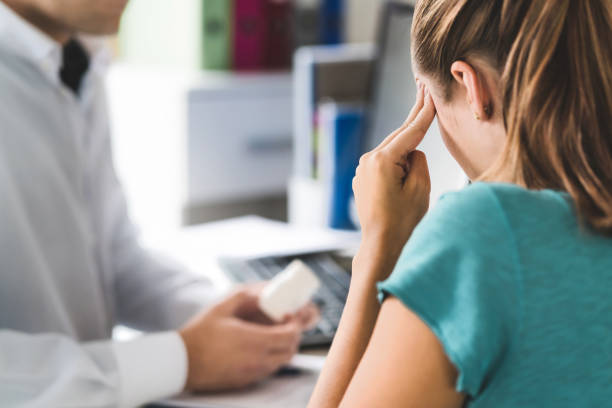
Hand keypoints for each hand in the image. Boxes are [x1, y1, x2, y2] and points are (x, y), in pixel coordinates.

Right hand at [178, 285, 317, 390]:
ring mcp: (252, 373)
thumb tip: (260, 292)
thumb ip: (243, 296)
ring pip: (281, 362)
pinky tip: (257, 348)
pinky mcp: (245, 381)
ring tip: (271, 336)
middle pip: (290, 351)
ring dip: (282, 348)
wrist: (182, 362)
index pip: (290, 336)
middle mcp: (257, 360)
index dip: (295, 325)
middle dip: (292, 337)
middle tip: (284, 325)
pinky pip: (268, 371)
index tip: (288, 316)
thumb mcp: (220, 308)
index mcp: (254, 341)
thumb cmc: (199, 335)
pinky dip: (271, 359)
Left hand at [353, 83, 434, 263]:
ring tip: (420, 133)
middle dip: (414, 118)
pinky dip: (396, 160)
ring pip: (391, 150)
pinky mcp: (362, 179)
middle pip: (398, 136)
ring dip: (406, 146)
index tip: (431, 94)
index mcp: (383, 160)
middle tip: (423, 91)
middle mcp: (368, 160)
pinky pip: (384, 163)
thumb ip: (418, 160)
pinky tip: (406, 163)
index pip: (411, 132)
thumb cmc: (402, 221)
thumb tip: (412, 152)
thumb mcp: (420, 188)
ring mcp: (362, 169)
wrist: (381, 244)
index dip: (424, 113)